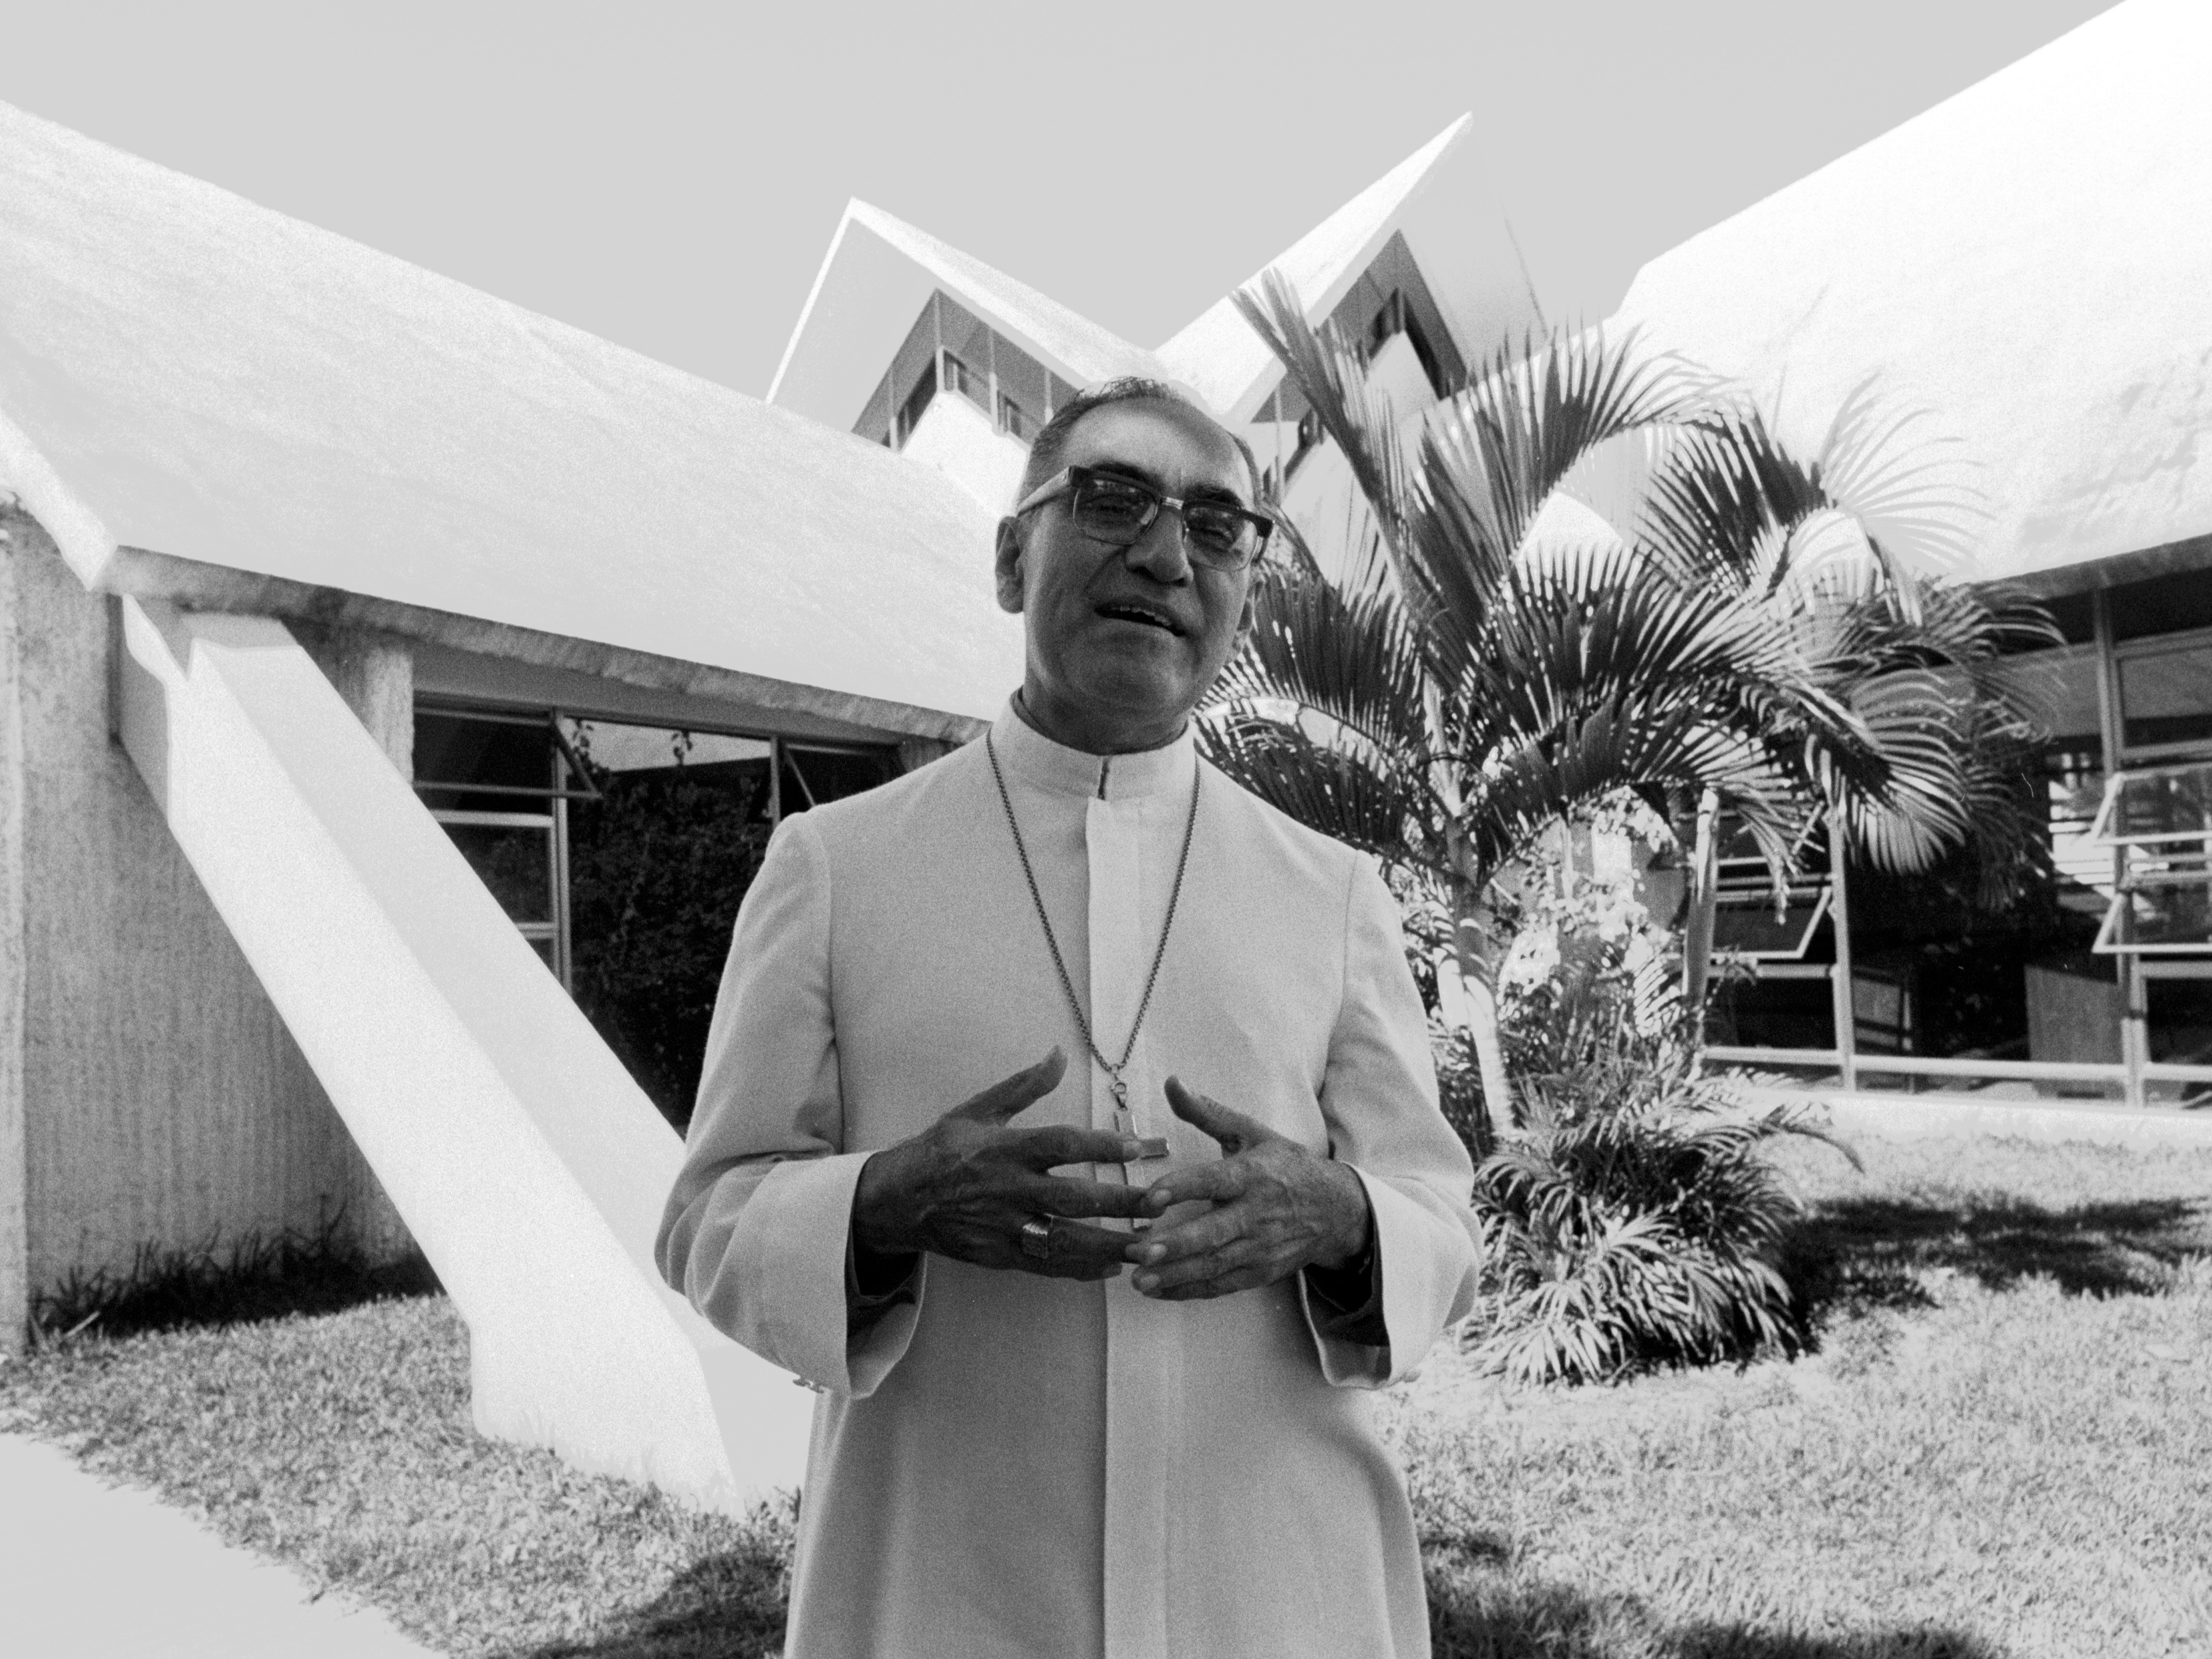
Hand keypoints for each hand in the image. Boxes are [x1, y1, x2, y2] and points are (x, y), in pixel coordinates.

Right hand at [852, 1048, 1155, 1281]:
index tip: (1141, 1148)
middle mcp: (1007, 1190)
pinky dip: (1079, 1269)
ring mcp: (1003, 1227)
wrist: (897, 1200)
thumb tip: (1059, 1054)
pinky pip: (1045, 1265)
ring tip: (1151, 1245)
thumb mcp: (978, 1109)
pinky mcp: (998, 1255)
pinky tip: (1113, 1266)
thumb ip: (1024, 1086)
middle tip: (1163, 1202)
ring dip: (1110, 1244)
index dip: (1101, 1147)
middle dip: (1120, 1202)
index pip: (1060, 1146)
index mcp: (1005, 1149)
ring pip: (1064, 1240)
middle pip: (1072, 1198)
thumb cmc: (942, 1149)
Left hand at [1125, 1078, 1370, 1300]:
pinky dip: (1191, 1291)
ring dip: (1177, 1274)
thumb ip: (1207, 1112)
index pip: (1214, 1181)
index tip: (1151, 1198)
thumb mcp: (1251, 1133)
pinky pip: (1223, 1285)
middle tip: (1139, 1252)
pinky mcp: (1260, 1271)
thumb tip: (1171, 1082)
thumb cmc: (1285, 1166)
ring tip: (1139, 1279)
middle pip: (1215, 1232)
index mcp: (1253, 1175)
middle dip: (1176, 1245)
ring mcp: (1260, 1247)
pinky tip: (1159, 1291)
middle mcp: (1257, 1213)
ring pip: (1216, 1264)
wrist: (1336, 1209)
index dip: (1182, 1189)